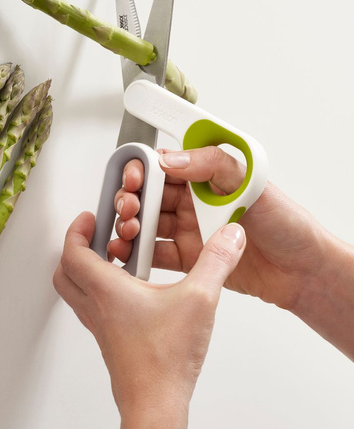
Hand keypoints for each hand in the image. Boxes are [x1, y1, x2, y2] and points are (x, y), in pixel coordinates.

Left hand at [53, 212, 245, 428]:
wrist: (155, 408)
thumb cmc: (166, 361)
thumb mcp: (199, 300)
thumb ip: (216, 262)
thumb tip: (230, 236)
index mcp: (107, 290)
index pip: (74, 251)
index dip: (78, 229)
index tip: (91, 217)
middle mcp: (97, 307)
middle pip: (65, 271)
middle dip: (76, 247)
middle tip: (95, 235)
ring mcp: (101, 326)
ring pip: (76, 291)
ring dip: (85, 269)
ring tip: (114, 257)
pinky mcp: (110, 340)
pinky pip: (93, 308)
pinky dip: (100, 291)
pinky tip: (131, 291)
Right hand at [110, 147, 353, 359]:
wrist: (300, 270)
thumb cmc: (285, 221)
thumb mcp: (251, 181)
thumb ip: (211, 165)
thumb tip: (172, 159)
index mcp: (205, 176)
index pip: (163, 165)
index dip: (143, 168)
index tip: (134, 177)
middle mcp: (193, 201)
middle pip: (148, 195)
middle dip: (131, 199)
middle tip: (130, 208)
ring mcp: (189, 230)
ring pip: (147, 224)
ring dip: (130, 226)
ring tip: (128, 231)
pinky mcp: (188, 259)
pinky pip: (156, 254)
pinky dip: (138, 254)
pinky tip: (130, 253)